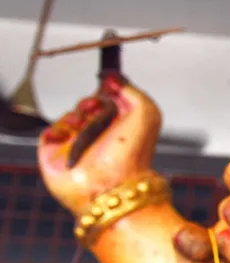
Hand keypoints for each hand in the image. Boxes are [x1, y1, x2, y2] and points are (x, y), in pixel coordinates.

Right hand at [37, 75, 161, 215]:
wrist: (110, 184)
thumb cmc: (132, 152)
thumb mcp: (146, 113)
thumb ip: (133, 91)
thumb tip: (114, 79)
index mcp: (123, 127)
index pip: (110, 102)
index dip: (107, 92)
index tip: (108, 89)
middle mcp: (101, 137)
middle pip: (87, 107)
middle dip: (90, 102)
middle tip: (95, 108)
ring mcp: (78, 146)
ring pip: (69, 117)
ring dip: (75, 114)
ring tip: (82, 123)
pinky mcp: (57, 155)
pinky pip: (50, 133)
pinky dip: (58, 128)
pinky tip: (70, 132)